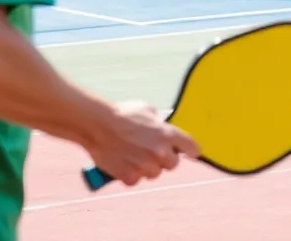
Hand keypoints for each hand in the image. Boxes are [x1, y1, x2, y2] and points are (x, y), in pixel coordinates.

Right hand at [85, 101, 200, 187]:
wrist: (98, 126)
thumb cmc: (122, 114)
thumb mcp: (147, 110)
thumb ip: (159, 122)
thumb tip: (162, 127)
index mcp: (168, 134)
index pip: (191, 147)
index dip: (191, 150)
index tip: (190, 153)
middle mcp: (160, 152)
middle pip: (172, 164)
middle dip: (164, 159)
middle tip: (150, 152)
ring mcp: (146, 166)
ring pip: (153, 174)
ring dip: (146, 168)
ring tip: (132, 155)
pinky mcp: (131, 177)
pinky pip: (135, 180)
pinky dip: (129, 174)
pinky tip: (122, 163)